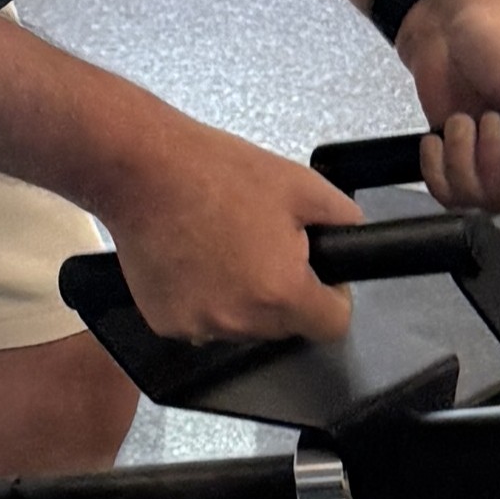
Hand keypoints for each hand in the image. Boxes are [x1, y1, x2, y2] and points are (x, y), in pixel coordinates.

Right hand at [101, 116, 359, 345]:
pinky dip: (204, 298)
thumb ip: (342, 218)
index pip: (333, 326)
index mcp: (281, 292)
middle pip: (285, 326)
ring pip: (242, 326)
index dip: (333, 297)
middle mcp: (241, 321)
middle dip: (285, 292)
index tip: (321, 276)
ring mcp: (199, 327)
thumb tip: (355, 237)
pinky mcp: (165, 323)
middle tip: (265, 243)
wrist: (144, 171)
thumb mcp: (300, 184)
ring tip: (226, 246)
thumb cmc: (215, 173)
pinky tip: (195, 258)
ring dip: (244, 299)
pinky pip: (201, 322)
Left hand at [396, 0, 499, 222]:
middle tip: (491, 123)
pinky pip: (451, 198)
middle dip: (495, 167)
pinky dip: (438, 170)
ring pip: (483, 204)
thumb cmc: (499, 36)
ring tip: (466, 121)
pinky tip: (442, 137)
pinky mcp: (464, 166)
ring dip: (463, 162)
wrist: (446, 25)